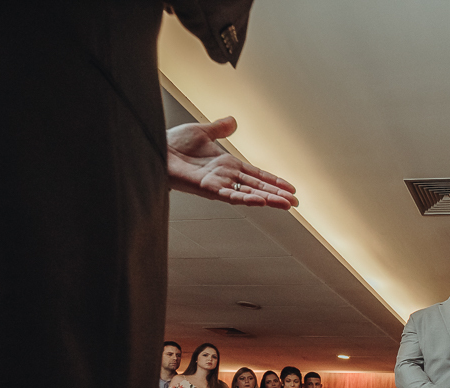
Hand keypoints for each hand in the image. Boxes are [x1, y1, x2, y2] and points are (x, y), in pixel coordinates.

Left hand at [167, 117, 297, 208]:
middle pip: (257, 187)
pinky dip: (245, 198)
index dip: (274, 181)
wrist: (154, 149)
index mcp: (227, 165)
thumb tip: (232, 121)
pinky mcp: (207, 188)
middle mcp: (225, 176)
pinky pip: (230, 195)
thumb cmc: (173, 143)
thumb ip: (219, 128)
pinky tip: (260, 202)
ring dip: (268, 200)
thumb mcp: (202, 131)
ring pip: (248, 194)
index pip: (256, 175)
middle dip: (277, 195)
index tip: (290, 188)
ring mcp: (217, 184)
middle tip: (295, 203)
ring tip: (285, 205)